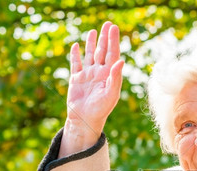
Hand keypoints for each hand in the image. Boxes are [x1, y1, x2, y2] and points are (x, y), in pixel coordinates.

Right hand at [59, 21, 123, 157]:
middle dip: (105, 38)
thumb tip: (121, 60)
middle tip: (107, 24)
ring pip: (89, 55)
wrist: (85, 120)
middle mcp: (99, 73)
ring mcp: (87, 75)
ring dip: (91, 44)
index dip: (113, 40)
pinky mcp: (76, 79)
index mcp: (109, 75)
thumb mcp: (111, 94)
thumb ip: (116, 77)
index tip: (114, 28)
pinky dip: (75, 55)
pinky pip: (75, 64)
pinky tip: (76, 46)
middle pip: (102, 51)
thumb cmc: (101, 109)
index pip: (112, 54)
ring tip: (93, 32)